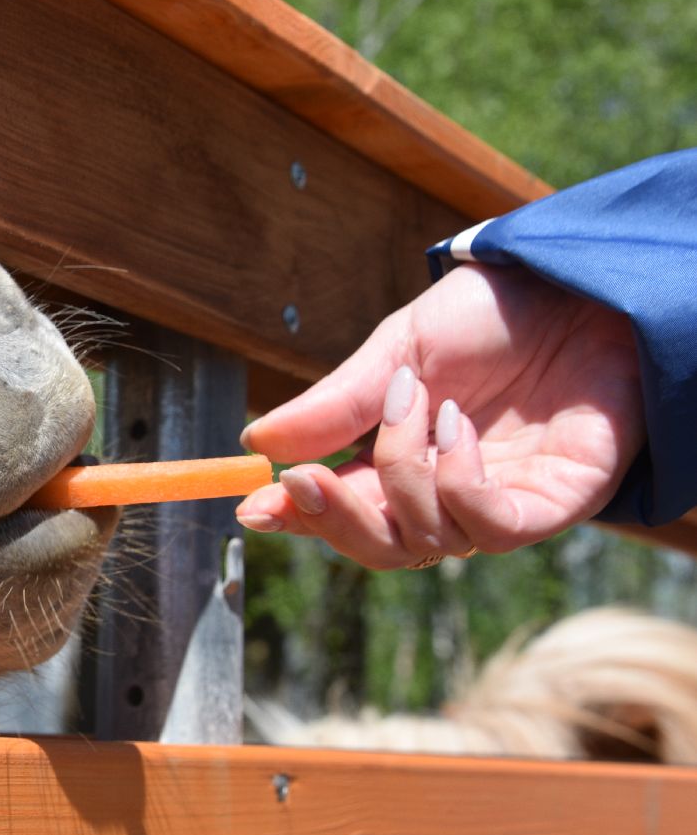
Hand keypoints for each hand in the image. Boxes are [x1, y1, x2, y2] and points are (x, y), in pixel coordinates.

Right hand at [235, 263, 643, 567]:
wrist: (580, 287)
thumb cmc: (495, 316)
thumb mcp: (398, 350)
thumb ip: (336, 404)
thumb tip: (258, 445)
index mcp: (404, 458)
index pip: (344, 508)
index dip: (298, 516)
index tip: (254, 506)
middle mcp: (450, 492)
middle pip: (381, 547)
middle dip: (334, 520)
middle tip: (304, 479)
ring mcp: (501, 501)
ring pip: (427, 541)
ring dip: (403, 474)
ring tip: (419, 402)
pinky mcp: (553, 502)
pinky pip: (490, 529)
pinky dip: (458, 484)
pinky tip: (458, 428)